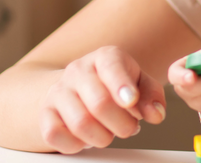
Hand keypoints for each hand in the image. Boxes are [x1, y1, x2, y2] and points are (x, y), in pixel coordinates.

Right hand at [39, 46, 165, 153]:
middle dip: (122, 124)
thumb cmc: (115, 85)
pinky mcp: (44, 113)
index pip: (112, 67)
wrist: (76, 88)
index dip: (122, 86)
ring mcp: (58, 91)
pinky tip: (87, 138)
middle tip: (130, 128)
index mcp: (105, 57)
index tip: (131, 101)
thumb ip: (152, 96)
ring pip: (80, 123)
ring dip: (102, 137)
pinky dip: (76, 144)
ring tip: (110, 133)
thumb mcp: (140, 83)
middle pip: (99, 103)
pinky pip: (55, 135)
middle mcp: (78, 70)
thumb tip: (156, 114)